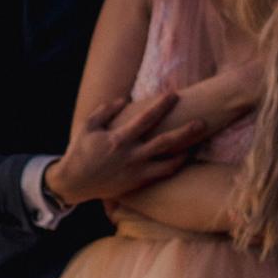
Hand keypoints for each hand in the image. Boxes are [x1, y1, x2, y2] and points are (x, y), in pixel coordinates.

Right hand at [45, 90, 203, 213]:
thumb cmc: (80, 151)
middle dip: (185, 132)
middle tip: (203, 122)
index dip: (162, 106)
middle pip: (165, 142)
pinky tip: (184, 158)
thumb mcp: (88, 126)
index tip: (174, 94)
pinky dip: (174, 166)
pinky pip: (161, 175)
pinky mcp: (138, 183)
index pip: (146, 119)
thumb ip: (106, 110)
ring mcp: (136, 171)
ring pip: (168, 163)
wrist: (74, 182)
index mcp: (119, 139)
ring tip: (199, 142)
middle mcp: (131, 156)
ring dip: (185, 152)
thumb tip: (126, 99)